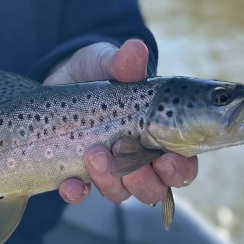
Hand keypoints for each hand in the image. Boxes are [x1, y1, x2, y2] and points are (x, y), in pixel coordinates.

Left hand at [45, 39, 197, 208]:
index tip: (165, 159)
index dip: (179, 170)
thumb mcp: (108, 62)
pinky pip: (80, 194)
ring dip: (109, 179)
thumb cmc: (98, 71)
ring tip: (93, 152)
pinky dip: (76, 193)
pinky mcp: (77, 172)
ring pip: (120, 194)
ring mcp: (108, 169)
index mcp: (160, 135)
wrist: (60, 78)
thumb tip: (135, 49)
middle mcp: (139, 159)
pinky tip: (70, 183)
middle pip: (154, 189)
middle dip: (142, 179)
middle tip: (122, 148)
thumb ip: (123, 63)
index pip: (183, 166)